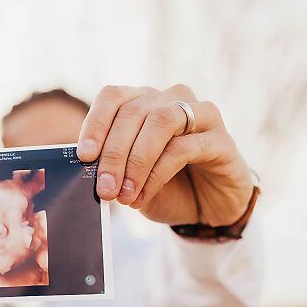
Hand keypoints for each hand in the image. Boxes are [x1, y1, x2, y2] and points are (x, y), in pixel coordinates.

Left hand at [77, 85, 252, 226]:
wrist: (208, 209)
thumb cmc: (167, 188)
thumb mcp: (131, 178)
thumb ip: (112, 167)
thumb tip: (86, 167)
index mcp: (145, 101)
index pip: (114, 97)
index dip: (96, 123)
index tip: (84, 156)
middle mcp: (173, 99)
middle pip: (134, 112)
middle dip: (114, 153)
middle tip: (104, 189)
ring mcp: (201, 115)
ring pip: (160, 122)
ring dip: (136, 161)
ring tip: (124, 195)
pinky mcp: (222, 139)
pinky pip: (184, 147)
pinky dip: (158, 174)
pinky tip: (144, 195)